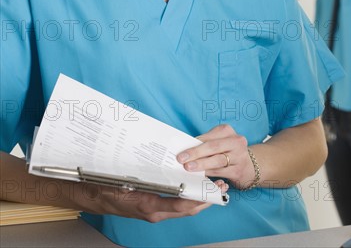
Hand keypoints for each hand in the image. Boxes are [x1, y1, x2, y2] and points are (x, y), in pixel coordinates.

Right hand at [78, 183, 220, 222]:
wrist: (94, 196)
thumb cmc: (107, 186)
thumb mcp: (125, 180)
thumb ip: (146, 180)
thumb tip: (167, 173)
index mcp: (149, 205)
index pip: (180, 205)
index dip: (198, 199)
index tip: (212, 192)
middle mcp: (154, 211)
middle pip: (187, 210)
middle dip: (205, 200)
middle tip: (220, 188)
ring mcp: (154, 211)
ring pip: (183, 209)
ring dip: (199, 199)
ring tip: (213, 187)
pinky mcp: (153, 207)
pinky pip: (175, 206)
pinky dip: (187, 198)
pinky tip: (193, 187)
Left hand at [177, 124, 256, 189]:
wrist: (249, 166)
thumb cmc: (228, 152)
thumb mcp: (219, 142)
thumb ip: (205, 144)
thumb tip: (185, 150)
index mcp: (228, 131)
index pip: (209, 137)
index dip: (194, 143)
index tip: (181, 150)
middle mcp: (236, 142)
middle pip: (213, 147)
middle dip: (195, 153)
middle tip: (182, 159)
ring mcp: (239, 156)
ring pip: (217, 160)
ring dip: (201, 164)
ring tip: (188, 167)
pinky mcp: (238, 170)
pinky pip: (221, 172)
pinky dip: (209, 174)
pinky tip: (200, 176)